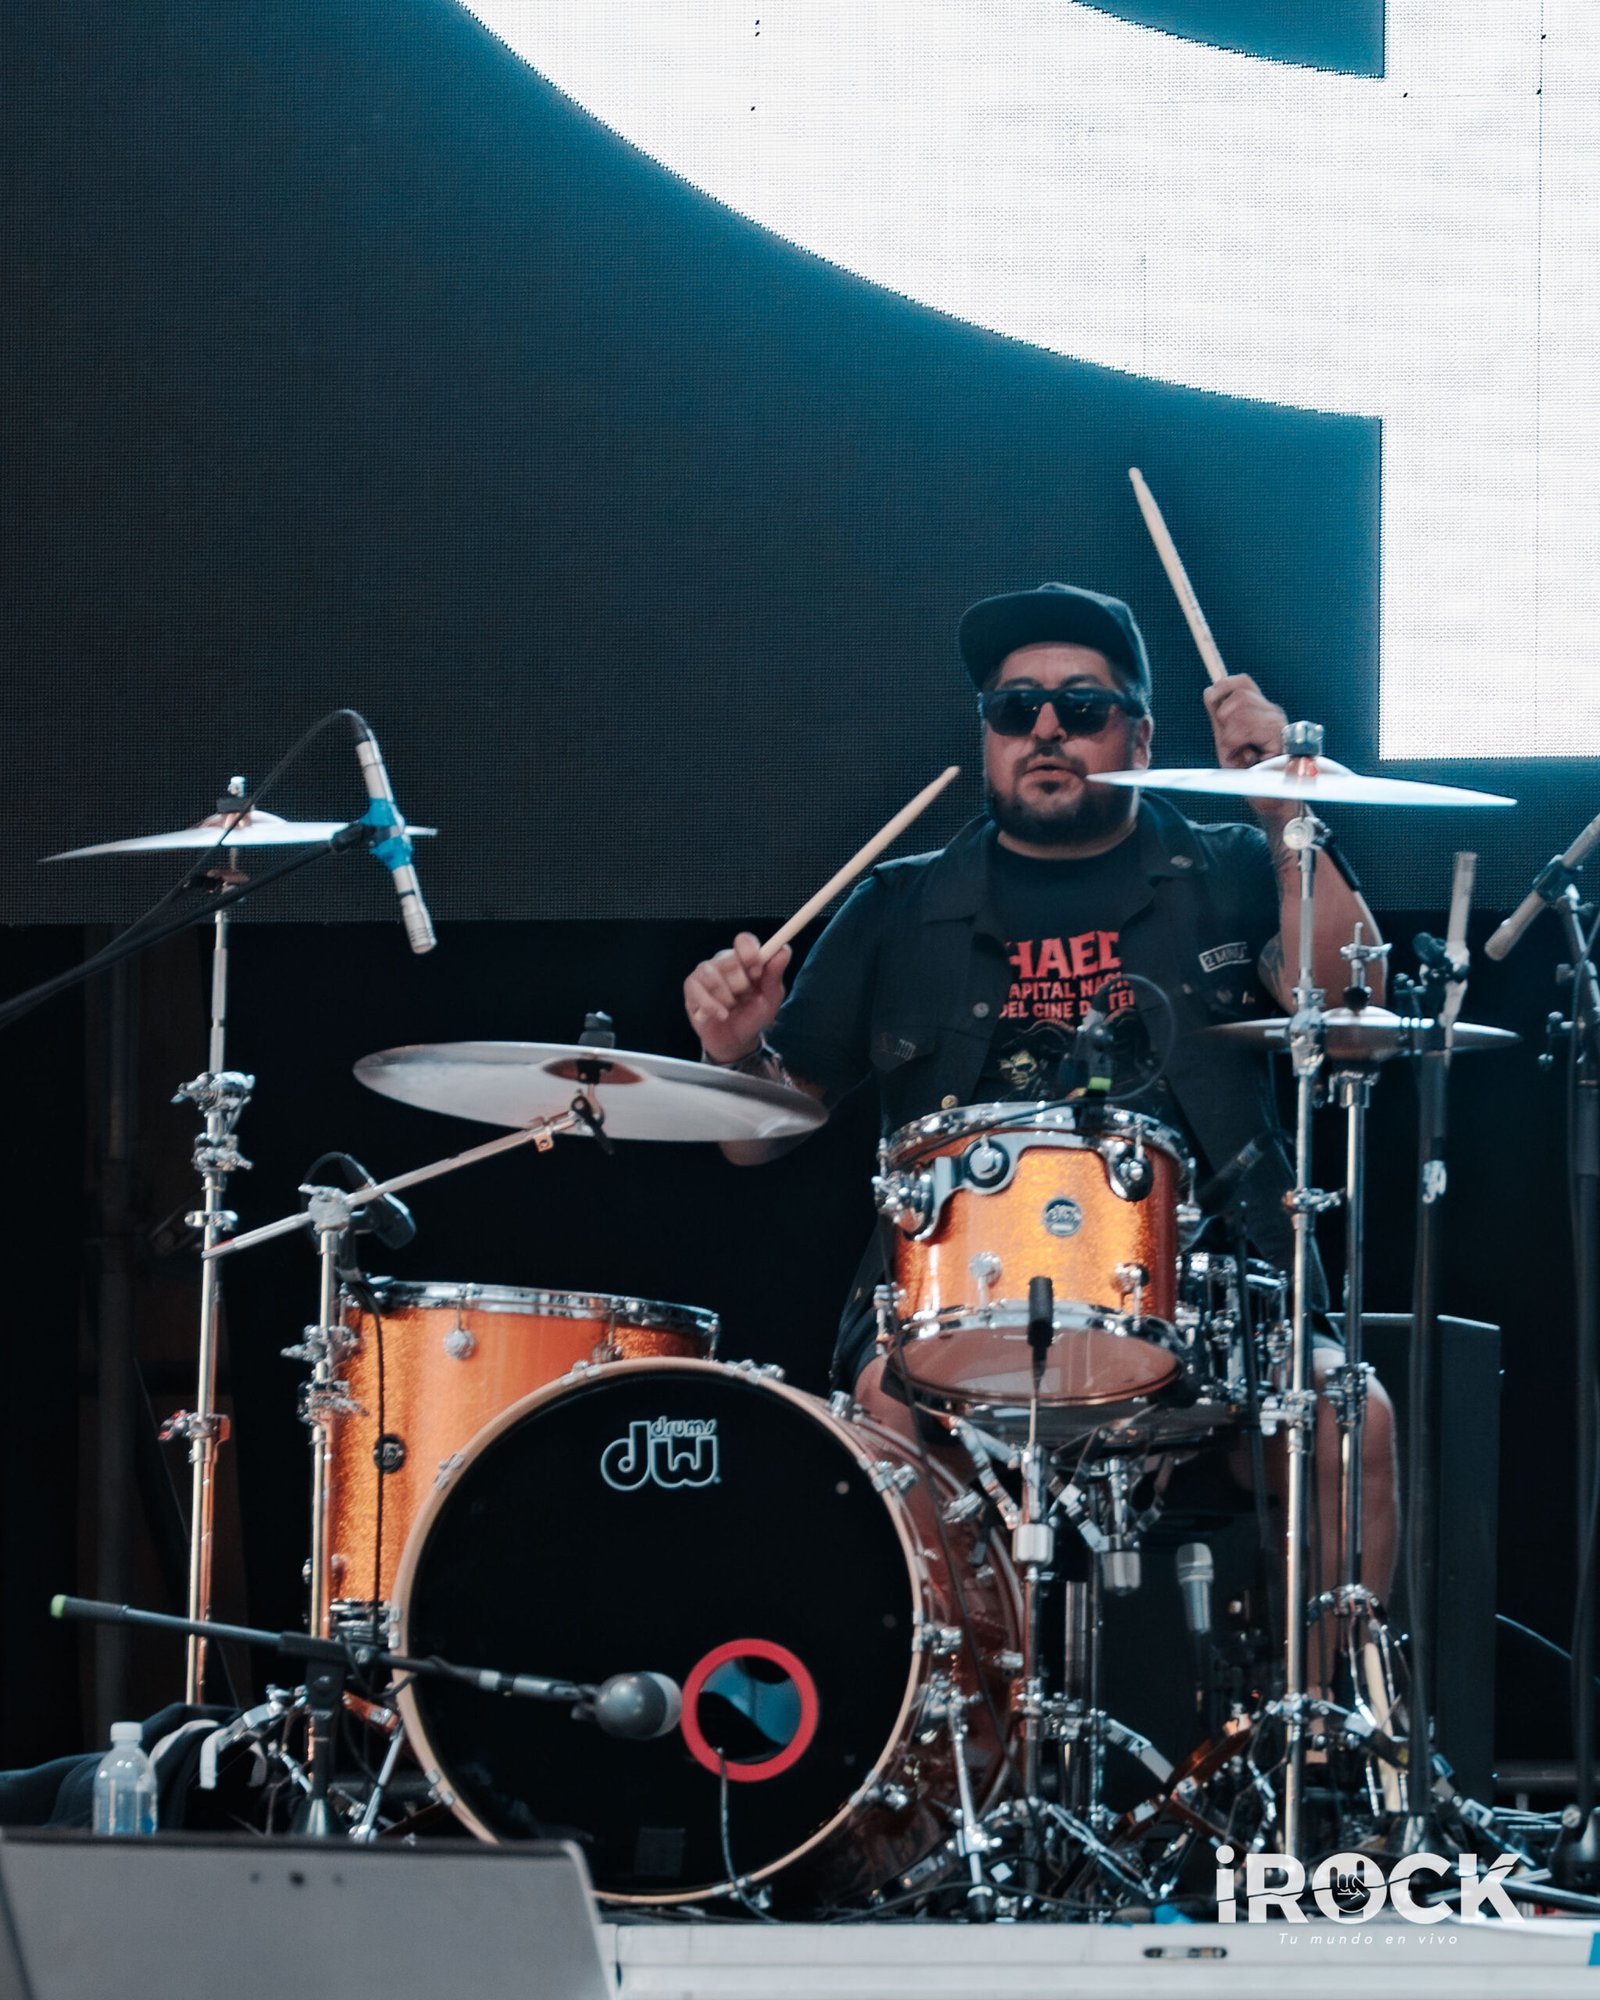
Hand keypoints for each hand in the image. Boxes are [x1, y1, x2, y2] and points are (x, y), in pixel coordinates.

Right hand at [684, 933, 791, 1064]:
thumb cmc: (754, 1015)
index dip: (750, 952)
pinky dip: (712, 1005)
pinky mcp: (692, 987)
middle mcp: (724, 961)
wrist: (736, 1041)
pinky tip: (722, 1015)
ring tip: (732, 1009)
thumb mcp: (770, 998)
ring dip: (727, 997)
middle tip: (745, 997)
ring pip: (713, 974)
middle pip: (730, 959)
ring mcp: (705, 972)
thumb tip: (783, 950)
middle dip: (741, 984)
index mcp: (745, 959)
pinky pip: (697, 990)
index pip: (744, 940)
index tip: (757, 972)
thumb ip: (775, 974)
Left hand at [1203, 673, 1287, 770]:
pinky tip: (1245, 756)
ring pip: (1240, 711)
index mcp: (1261, 710)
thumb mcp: (1227, 740)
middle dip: (1224, 718)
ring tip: (1237, 751)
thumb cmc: (1247, 771)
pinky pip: (1245, 729)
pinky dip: (1235, 745)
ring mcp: (1278, 722)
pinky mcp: (1279, 734)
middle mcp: (1272, 712)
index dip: (1223, 686)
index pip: (1243, 683)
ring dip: (1230, 736)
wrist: (1267, 794)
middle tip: (1230, 742)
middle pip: (1239, 695)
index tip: (1211, 699)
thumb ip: (1220, 718)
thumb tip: (1208, 692)